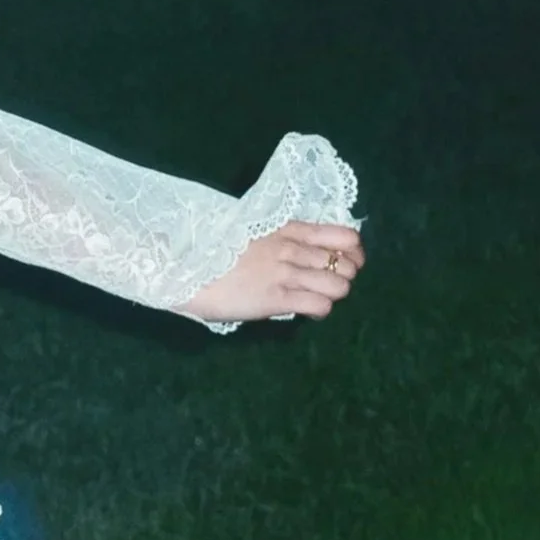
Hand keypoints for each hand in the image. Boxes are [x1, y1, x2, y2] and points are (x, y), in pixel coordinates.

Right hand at [176, 220, 363, 323]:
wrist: (185, 267)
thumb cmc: (213, 249)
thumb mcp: (253, 231)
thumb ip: (280, 238)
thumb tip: (303, 249)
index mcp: (287, 229)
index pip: (343, 236)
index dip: (354, 252)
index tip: (347, 261)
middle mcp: (292, 249)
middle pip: (345, 264)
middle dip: (345, 276)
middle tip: (330, 283)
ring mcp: (285, 274)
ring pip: (338, 286)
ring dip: (334, 294)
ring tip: (319, 297)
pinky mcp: (276, 299)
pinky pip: (318, 305)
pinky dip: (321, 310)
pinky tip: (309, 310)